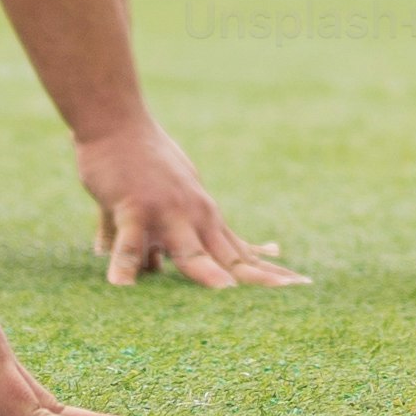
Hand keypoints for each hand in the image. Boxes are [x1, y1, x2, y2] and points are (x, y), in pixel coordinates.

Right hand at [78, 120, 308, 287]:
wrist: (116, 123)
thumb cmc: (137, 164)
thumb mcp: (159, 203)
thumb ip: (155, 242)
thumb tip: (144, 270)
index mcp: (204, 219)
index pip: (243, 252)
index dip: (268, 270)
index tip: (299, 285)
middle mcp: (195, 217)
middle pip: (232, 256)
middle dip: (261, 278)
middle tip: (295, 292)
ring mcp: (167, 213)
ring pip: (190, 250)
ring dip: (207, 272)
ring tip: (224, 292)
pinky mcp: (134, 207)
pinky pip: (130, 242)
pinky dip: (126, 263)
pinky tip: (122, 286)